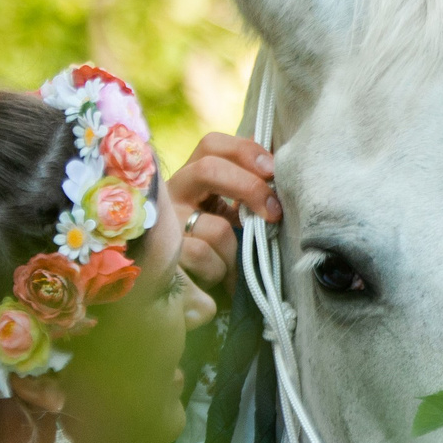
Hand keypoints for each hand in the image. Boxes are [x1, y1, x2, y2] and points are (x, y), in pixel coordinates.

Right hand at [168, 131, 280, 286]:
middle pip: (208, 170)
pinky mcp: (162, 257)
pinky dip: (221, 272)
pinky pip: (205, 257)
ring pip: (215, 227)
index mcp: (191, 180)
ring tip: (233, 265)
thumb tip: (280, 171)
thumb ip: (246, 192)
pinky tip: (218, 279)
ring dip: (235, 251)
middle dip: (249, 188)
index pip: (211, 145)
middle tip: (274, 212)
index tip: (273, 170)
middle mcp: (171, 196)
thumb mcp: (230, 215)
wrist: (189, 298)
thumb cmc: (217, 252)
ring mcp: (165, 226)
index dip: (245, 150)